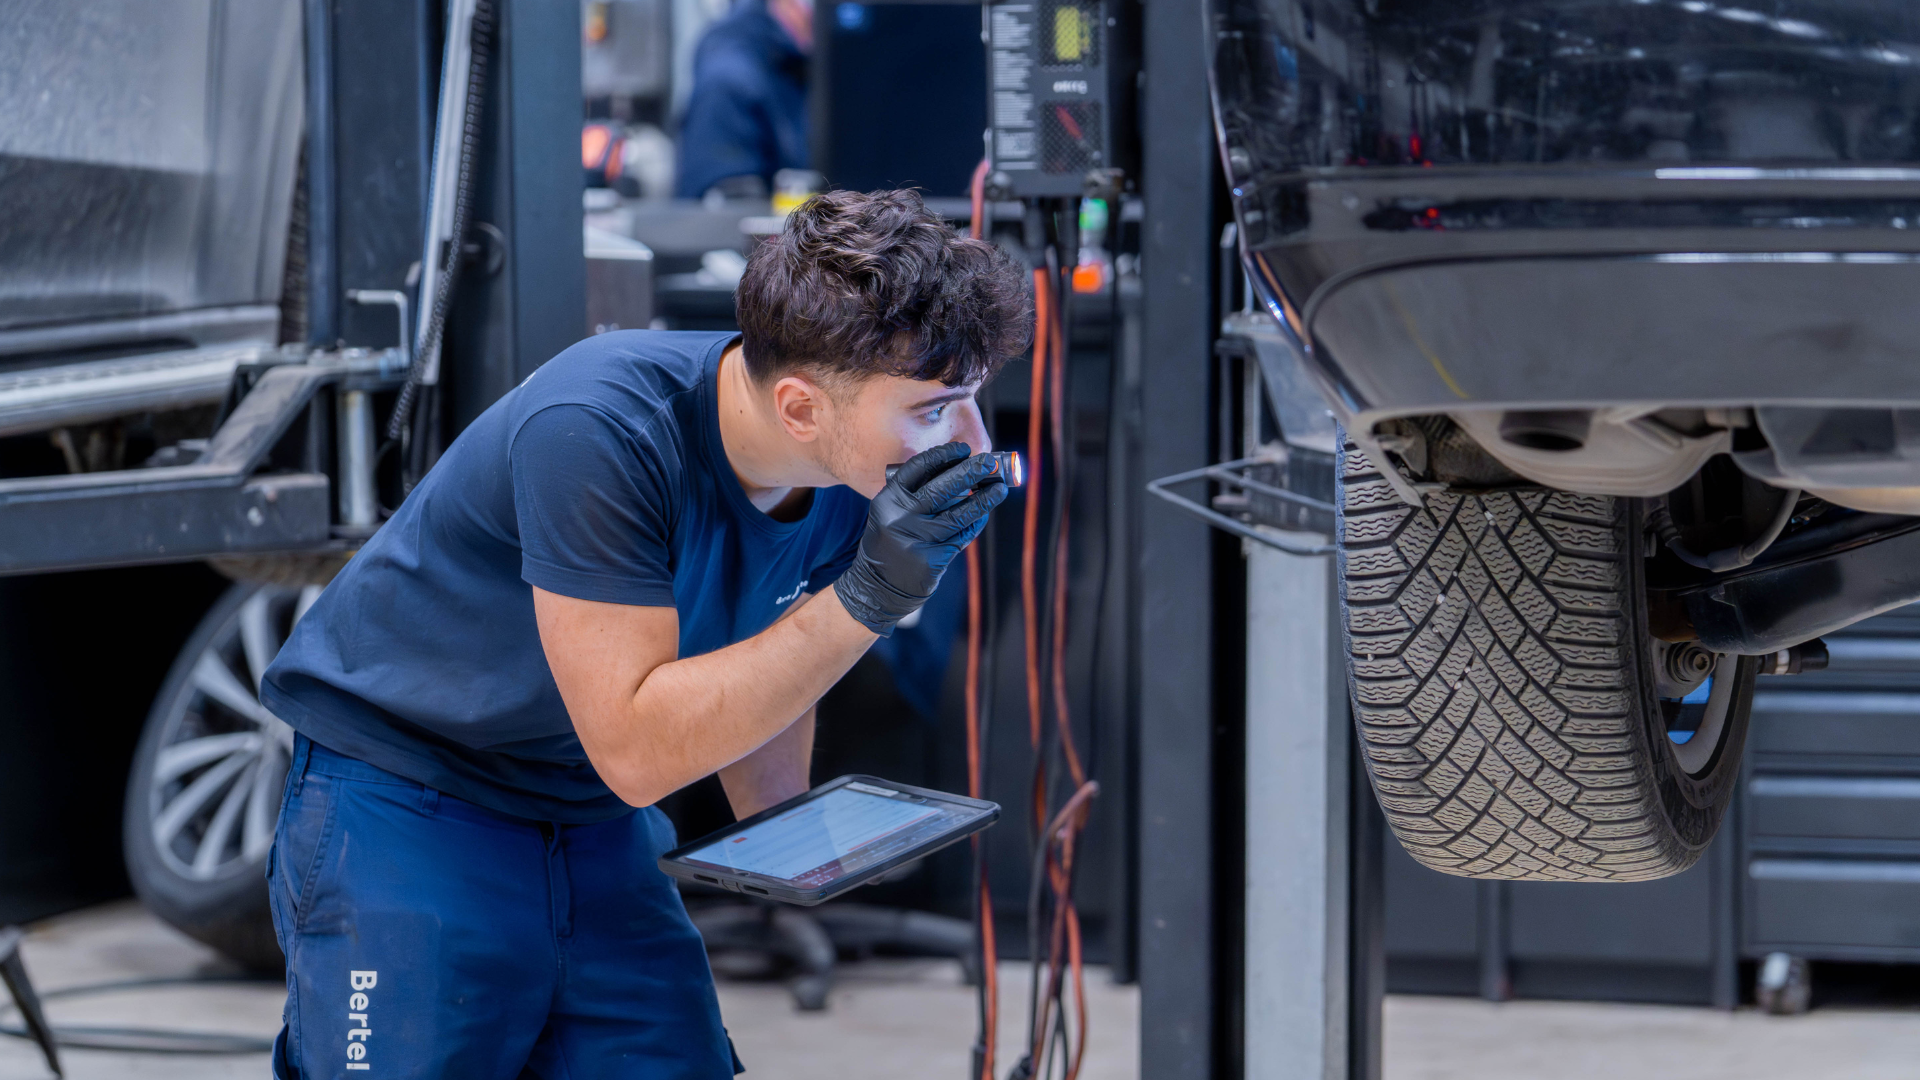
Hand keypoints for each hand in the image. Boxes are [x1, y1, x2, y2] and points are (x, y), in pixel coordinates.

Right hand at [835, 443, 1007, 635]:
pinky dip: (975, 523)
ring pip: (959, 515)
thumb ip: (915, 492)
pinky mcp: (933, 560)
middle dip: (970, 472)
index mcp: (888, 500)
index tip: (963, 449)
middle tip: (989, 462)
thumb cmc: (890, 540)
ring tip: (1000, 488)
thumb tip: (958, 467)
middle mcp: (901, 518)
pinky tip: (984, 514)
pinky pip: (962, 537)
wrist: (879, 586)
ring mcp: (918, 541)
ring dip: (984, 500)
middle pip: (942, 489)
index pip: (918, 468)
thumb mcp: (890, 511)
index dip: (943, 455)